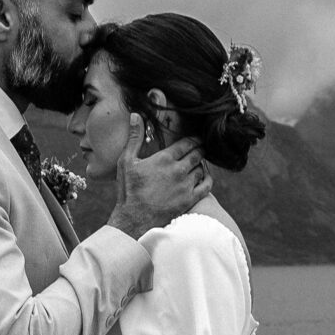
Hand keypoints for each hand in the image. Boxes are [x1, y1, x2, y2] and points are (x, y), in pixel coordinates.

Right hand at [107, 113, 212, 239]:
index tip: (196, 138)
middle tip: (200, 147)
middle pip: (198, 154)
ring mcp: (186, 185)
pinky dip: (208, 179)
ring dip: (201, 164)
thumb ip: (134, 137)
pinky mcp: (190, 199)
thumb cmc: (129, 190)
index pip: (187, 143)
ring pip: (201, 169)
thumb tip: (136, 115)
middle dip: (200, 149)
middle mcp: (179, 170)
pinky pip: (207, 185)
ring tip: (198, 162)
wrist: (134, 219)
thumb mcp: (126, 161)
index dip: (194, 139)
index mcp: (165, 159)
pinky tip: (204, 177)